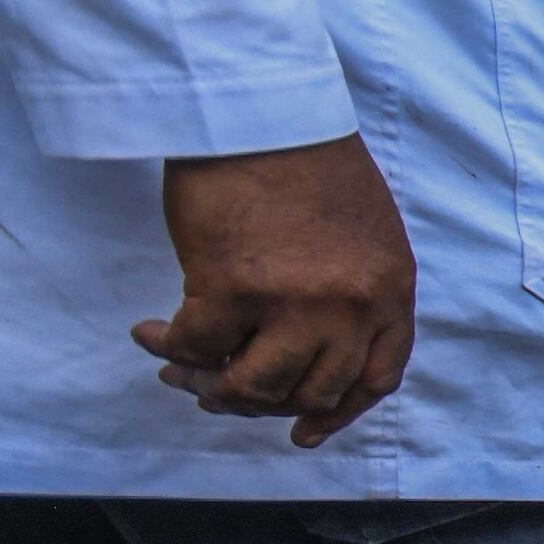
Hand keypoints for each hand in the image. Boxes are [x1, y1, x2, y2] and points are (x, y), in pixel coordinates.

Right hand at [138, 136, 417, 447]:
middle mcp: (352, 308)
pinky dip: (170, 349)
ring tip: (181, 371)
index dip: (338, 413)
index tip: (304, 432)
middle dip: (263, 403)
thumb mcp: (365, 232)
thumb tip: (312, 344)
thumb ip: (354, 289)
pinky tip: (153, 334)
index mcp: (391, 291)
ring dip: (211, 387)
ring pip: (254, 386)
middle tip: (219, 392)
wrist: (261, 112)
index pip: (376, 377)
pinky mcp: (233, 291)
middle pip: (312, 392)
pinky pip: (197, 348)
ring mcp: (295, 305)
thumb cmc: (306, 161)